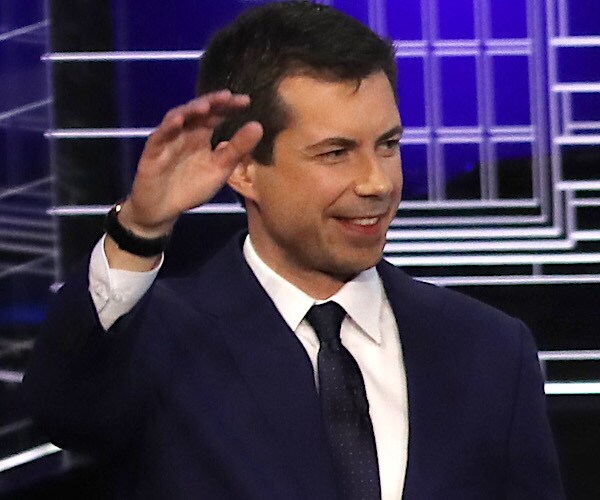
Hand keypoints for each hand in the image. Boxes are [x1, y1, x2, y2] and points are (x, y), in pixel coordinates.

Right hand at [118, 90, 262, 237]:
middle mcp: (185, 131)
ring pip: (178, 117)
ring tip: (205, 106)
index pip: (216, 114)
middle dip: (212, 103)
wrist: (164, 208)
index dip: (229, 106)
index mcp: (202, 134)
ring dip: (190, 110)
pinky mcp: (153, 150)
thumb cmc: (191, 187)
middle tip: (227, 96)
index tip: (246, 101)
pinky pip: (160, 136)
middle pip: (198, 111)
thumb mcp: (220, 168)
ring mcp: (168, 138)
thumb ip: (237, 149)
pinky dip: (168, 127)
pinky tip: (179, 121)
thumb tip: (258, 126)